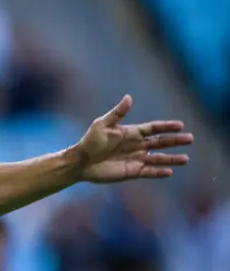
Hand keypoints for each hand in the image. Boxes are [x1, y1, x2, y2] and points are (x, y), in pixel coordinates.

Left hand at [75, 95, 191, 182]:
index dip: (166, 127)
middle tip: (190, 139)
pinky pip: (148, 172)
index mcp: (131, 133)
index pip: (153, 128)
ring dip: (171, 159)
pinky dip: (158, 172)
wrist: (80, 162)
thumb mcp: (102, 124)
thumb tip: (129, 97)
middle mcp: (136, 145)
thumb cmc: (90, 141)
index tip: (180, 125)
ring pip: (158, 158)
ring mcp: (135, 159)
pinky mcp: (131, 172)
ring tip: (185, 159)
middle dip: (175, 141)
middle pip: (160, 142)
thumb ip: (117, 113)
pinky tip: (169, 172)